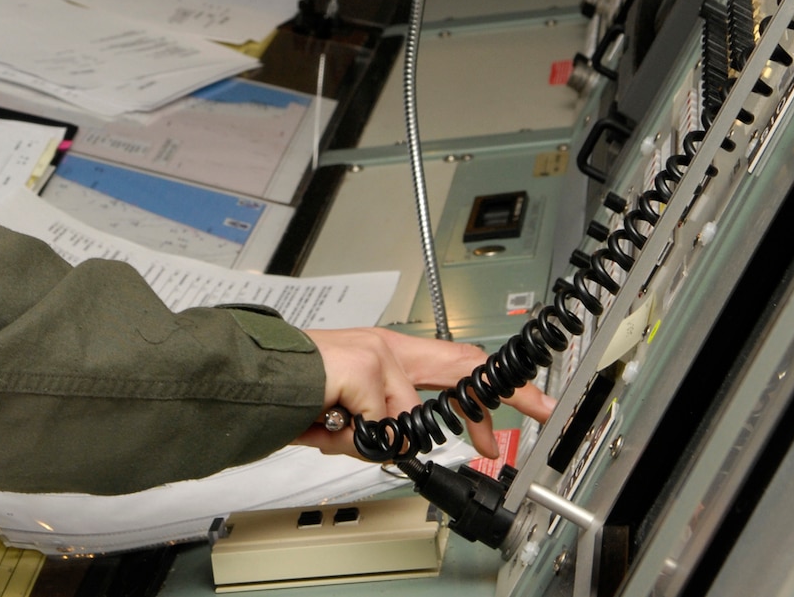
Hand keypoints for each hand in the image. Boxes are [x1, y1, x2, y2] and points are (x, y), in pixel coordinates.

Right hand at [295, 329, 554, 460]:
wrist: (252, 378)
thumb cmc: (293, 390)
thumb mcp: (351, 409)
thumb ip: (385, 422)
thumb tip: (406, 445)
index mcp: (390, 353)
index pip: (458, 365)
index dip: (496, 388)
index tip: (528, 404)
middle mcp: (391, 349)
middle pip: (468, 365)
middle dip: (511, 391)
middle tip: (542, 408)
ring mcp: (380, 356)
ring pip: (410, 418)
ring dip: (372, 440)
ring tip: (333, 428)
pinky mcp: (366, 370)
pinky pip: (379, 426)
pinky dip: (349, 437)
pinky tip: (325, 421)